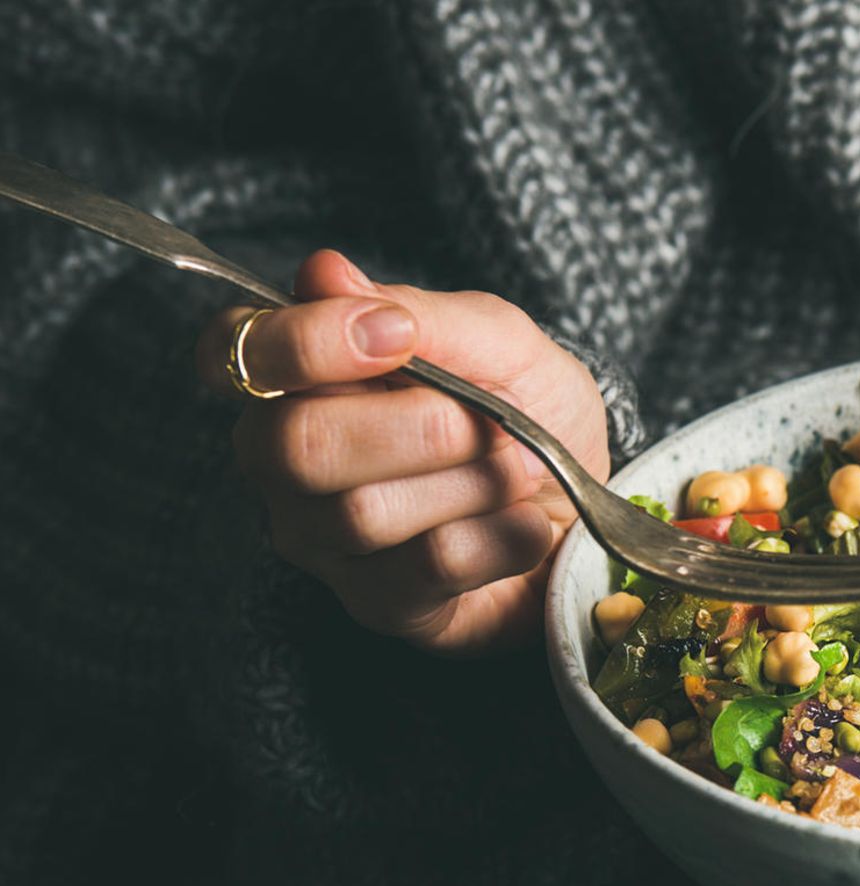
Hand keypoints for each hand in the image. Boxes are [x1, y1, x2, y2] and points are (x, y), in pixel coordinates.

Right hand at [200, 250, 609, 653]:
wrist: (592, 501)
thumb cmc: (530, 412)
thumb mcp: (500, 343)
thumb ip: (418, 313)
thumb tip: (322, 272)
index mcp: (298, 378)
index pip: (235, 351)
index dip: (303, 343)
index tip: (398, 335)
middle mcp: (285, 462)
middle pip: (296, 445)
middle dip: (418, 426)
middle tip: (491, 420)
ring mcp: (323, 542)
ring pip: (365, 513)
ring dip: (474, 481)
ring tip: (520, 470)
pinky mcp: (380, 605)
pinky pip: (427, 568)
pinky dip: (501, 537)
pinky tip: (526, 527)